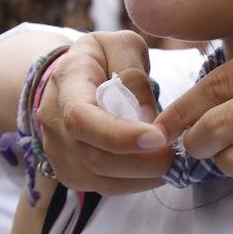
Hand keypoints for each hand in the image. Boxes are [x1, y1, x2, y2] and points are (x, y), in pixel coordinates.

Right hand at [35, 31, 176, 194]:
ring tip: (172, 160)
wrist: (72, 77)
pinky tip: (156, 169)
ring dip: (143, 177)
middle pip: (95, 158)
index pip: (83, 119)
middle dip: (143, 161)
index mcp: (66, 84)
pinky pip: (105, 188)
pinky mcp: (71, 173)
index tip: (159, 137)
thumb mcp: (121, 46)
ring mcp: (59, 153)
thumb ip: (134, 74)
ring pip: (102, 180)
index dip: (120, 135)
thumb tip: (148, 118)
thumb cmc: (102, 57)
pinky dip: (136, 183)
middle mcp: (54, 123)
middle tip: (178, 151)